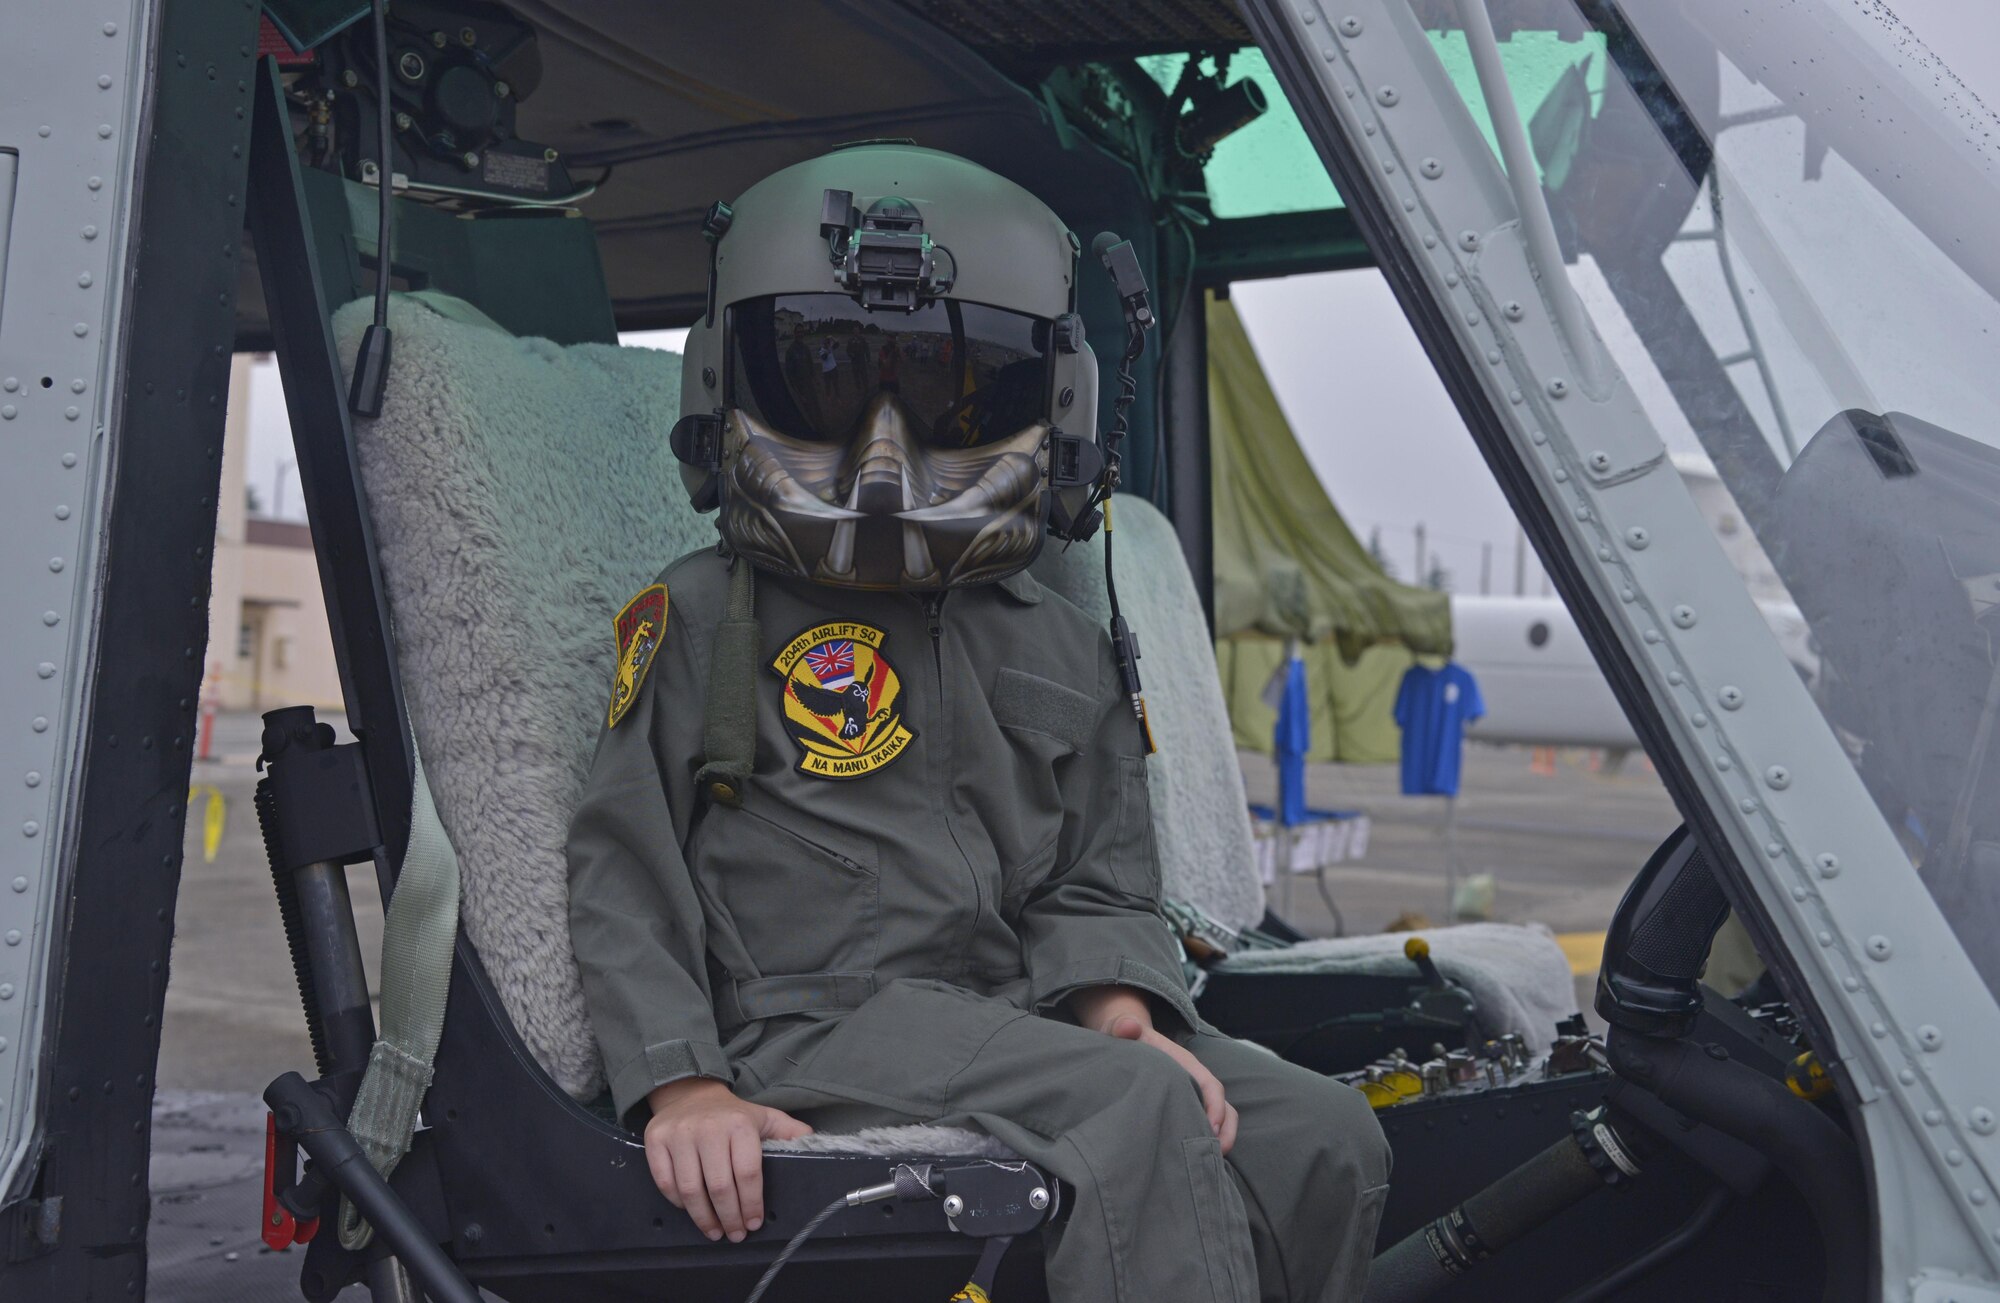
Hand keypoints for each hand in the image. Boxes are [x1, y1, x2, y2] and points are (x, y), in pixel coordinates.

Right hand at [644, 1078, 813, 1241]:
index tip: (754, 1223)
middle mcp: (707, 1128)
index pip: (748, 1173)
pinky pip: (666, 1182)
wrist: (689, 1092)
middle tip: (735, 1234)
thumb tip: (815, 1144)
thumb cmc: (731, 1114)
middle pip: (719, 1186)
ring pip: (690, 1189)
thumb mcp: (764, 1117)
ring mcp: (678, 1134)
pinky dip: (679, 1203)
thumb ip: (789, 1132)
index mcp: (739, 1124)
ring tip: (714, 1231)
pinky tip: (692, 1211)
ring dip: (703, 1217)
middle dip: (730, 1217)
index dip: (752, 1203)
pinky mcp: (655, 1140)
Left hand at [1071, 987, 1237, 1154]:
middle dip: (1225, 1132)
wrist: (1125, 1038)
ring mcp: (1192, 1096)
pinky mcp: (1184, 1108)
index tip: (1209, 1129)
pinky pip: (1205, 1127)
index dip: (1215, 1107)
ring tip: (1209, 1165)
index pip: (1211, 1086)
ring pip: (1220, 1120)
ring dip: (1220, 1141)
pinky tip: (1191, 1163)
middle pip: (1224, 1108)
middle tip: (1215, 1157)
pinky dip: (1205, 1143)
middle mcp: (1195, 1082)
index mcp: (1186, 1064)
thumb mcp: (1121, 1030)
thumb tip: (1127, 1027)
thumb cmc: (1126, 1037)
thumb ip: (1124, 1028)